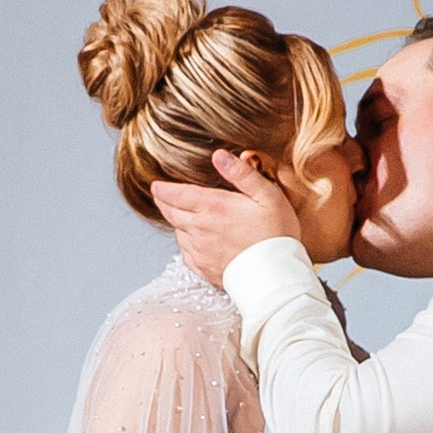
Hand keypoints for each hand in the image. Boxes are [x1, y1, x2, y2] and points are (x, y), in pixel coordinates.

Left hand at [152, 150, 298, 280]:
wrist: (275, 277)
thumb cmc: (276, 235)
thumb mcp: (267, 195)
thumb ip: (242, 174)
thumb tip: (219, 156)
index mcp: (213, 207)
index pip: (176, 195)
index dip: (162, 189)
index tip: (156, 185)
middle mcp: (200, 229)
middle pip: (170, 213)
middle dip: (163, 202)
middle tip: (160, 196)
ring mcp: (199, 251)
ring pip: (178, 232)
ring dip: (177, 223)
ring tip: (182, 216)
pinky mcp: (203, 269)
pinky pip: (186, 252)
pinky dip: (186, 243)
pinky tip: (196, 240)